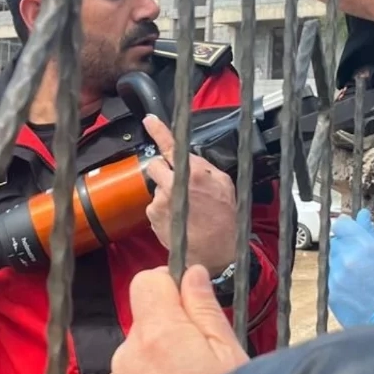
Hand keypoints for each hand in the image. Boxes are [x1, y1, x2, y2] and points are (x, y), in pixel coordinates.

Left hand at [101, 265, 247, 373]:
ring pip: (135, 360)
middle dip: (169, 334)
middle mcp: (127, 357)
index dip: (169, 287)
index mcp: (157, 334)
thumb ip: (205, 310)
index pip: (146, 281)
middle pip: (144, 325)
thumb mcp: (231, 356)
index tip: (190, 303)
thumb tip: (192, 274)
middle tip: (202, 363)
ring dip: (156, 368)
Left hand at [142, 115, 237, 275]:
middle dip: (163, 170)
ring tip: (184, 207)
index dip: (158, 130)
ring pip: (156, 186)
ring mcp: (160, 200)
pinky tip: (178, 217)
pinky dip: (163, 209)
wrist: (216, 252)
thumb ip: (204, 167)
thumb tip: (190, 158)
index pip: (171, 145)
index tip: (149, 120)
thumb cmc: (224, 219)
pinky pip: (154, 204)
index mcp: (193, 172)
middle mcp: (173, 184)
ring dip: (165, 192)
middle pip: (155, 164)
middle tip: (177, 182)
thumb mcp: (224, 184)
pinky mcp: (153, 215)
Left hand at [329, 209, 373, 327]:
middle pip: (336, 242)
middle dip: (347, 246)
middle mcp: (346, 260)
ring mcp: (336, 278)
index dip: (347, 226)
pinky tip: (358, 288)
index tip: (353, 230)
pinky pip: (333, 279)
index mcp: (363, 247)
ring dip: (344, 263)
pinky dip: (342, 280)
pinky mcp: (331, 293)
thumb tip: (362, 217)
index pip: (341, 225)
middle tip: (364, 258)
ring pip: (334, 261)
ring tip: (363, 276)